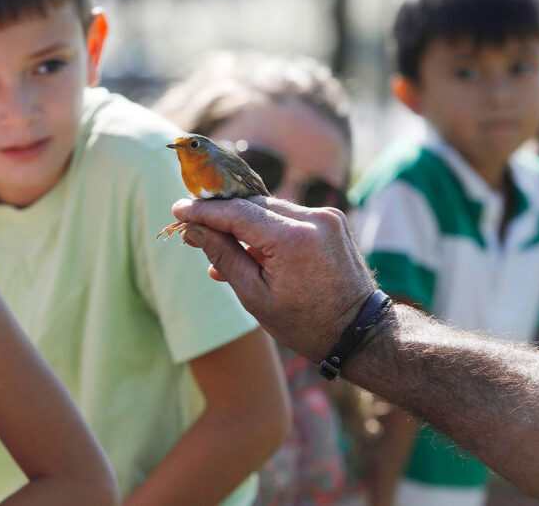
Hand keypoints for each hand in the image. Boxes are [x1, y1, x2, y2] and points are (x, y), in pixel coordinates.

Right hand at [172, 197, 376, 361]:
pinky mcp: (331, 219)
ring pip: (269, 208)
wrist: (360, 332)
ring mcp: (326, 216)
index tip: (178, 209)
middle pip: (252, 205)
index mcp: (294, 238)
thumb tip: (193, 229)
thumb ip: (223, 256)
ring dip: (242, 222)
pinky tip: (245, 249)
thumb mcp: (255, 296)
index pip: (237, 213)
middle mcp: (313, 218)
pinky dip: (265, 228)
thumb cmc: (306, 324)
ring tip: (213, 242)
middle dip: (220, 215)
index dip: (204, 211)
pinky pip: (288, 216)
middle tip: (190, 225)